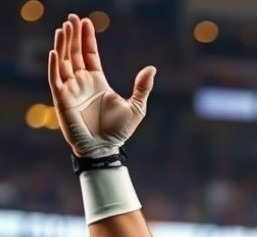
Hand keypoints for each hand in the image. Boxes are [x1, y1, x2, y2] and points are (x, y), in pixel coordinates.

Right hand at [48, 14, 155, 157]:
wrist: (106, 149)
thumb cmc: (119, 131)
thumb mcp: (136, 107)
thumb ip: (142, 87)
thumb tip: (152, 68)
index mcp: (97, 82)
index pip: (89, 55)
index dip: (87, 39)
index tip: (86, 22)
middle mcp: (82, 83)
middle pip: (75, 53)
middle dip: (73, 36)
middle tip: (72, 18)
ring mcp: (71, 90)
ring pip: (64, 62)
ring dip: (62, 45)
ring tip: (64, 28)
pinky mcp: (62, 99)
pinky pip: (55, 79)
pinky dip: (54, 65)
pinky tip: (55, 52)